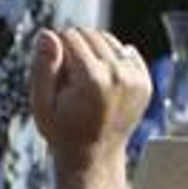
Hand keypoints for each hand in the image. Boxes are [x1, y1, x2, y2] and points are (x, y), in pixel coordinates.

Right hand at [30, 28, 151, 170]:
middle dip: (75, 48)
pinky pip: (127, 51)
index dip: (56, 50)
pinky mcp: (145, 81)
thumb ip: (43, 66)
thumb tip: (48, 33)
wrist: (96, 155)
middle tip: (70, 80)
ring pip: (108, 39)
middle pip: (90, 34)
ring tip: (85, 80)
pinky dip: (113, 59)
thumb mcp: (41, 103)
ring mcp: (136, 78)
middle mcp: (118, 75)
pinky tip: (103, 81)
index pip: (69, 35)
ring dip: (94, 51)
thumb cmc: (63, 131)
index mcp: (92, 79)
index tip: (56, 74)